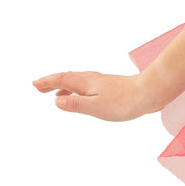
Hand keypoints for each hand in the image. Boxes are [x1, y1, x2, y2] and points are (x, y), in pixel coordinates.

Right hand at [33, 70, 154, 121]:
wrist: (150, 93)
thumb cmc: (124, 102)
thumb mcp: (95, 106)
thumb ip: (76, 104)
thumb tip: (57, 101)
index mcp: (86, 83)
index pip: (62, 80)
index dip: (47, 82)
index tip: (34, 84)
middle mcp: (93, 80)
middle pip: (68, 78)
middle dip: (52, 82)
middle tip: (38, 88)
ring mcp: (103, 83)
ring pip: (78, 82)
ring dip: (64, 86)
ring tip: (55, 94)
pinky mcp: (112, 88)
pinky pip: (87, 87)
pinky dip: (78, 90)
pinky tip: (83, 98)